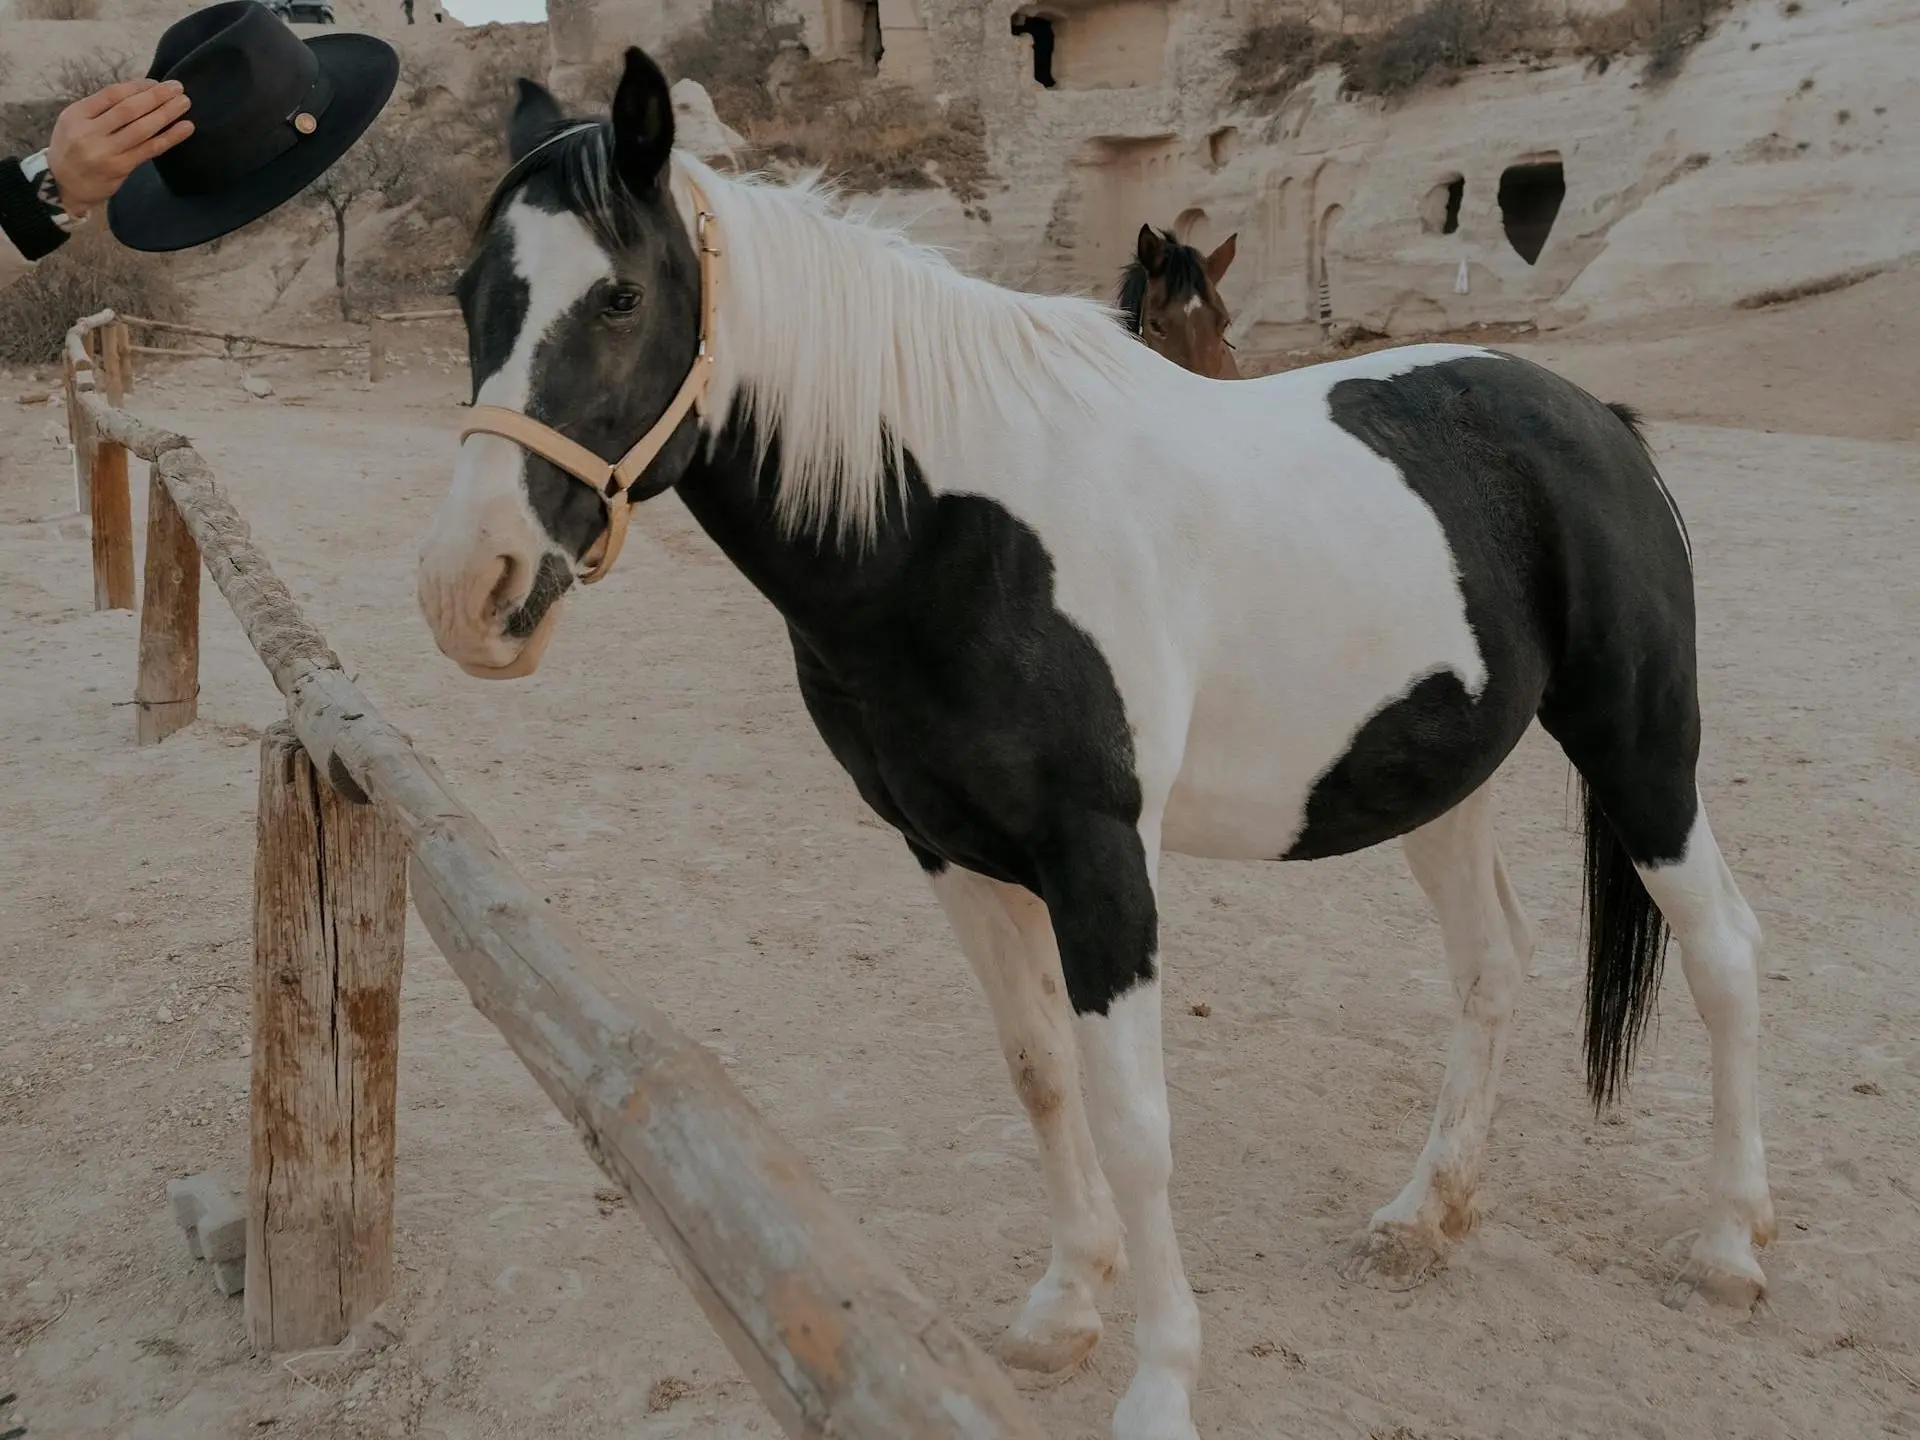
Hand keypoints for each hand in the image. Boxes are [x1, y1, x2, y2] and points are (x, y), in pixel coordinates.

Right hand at [46, 79, 193, 217]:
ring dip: (166, 113)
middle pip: (129, 109)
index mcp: (77, 114)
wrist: (62, 184)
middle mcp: (90, 131)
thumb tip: (140, 92)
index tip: (157, 83)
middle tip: (177, 87)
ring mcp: (105, 151)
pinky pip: (149, 149)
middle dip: (156, 96)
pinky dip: (169, 137)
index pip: (112, 94)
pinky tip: (186, 128)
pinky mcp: (120, 167)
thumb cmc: (73, 148)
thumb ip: (101, 109)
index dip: (138, 87)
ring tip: (184, 102)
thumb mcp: (74, 122)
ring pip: (141, 128)